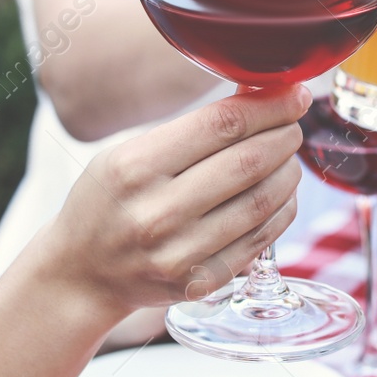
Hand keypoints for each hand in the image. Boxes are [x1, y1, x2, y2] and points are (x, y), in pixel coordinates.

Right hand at [35, 86, 309, 315]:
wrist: (81, 274)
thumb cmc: (108, 202)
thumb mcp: (126, 154)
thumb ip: (188, 130)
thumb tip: (258, 97)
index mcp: (135, 167)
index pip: (221, 125)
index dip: (269, 105)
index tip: (292, 94)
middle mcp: (157, 212)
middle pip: (248, 162)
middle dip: (284, 136)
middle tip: (294, 124)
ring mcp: (181, 253)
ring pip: (261, 202)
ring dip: (287, 172)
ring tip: (288, 157)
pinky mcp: (200, 282)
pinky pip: (260, 239)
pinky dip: (282, 210)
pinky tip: (282, 194)